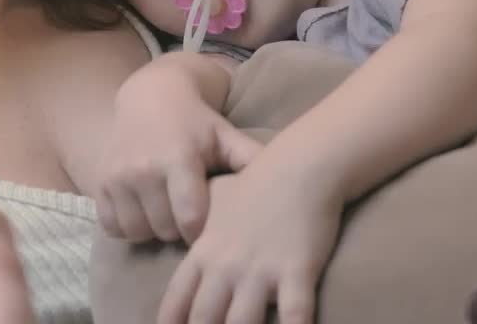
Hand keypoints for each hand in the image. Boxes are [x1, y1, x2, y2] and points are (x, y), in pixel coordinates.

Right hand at [97, 59, 261, 243]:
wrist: (150, 96)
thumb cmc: (197, 122)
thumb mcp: (226, 136)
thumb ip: (252, 159)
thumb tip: (294, 181)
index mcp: (178, 158)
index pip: (191, 218)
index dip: (204, 231)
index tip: (211, 225)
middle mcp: (142, 168)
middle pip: (165, 230)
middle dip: (180, 230)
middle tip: (189, 216)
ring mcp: (117, 176)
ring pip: (138, 232)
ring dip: (153, 231)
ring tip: (167, 214)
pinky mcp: (98, 183)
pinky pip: (112, 227)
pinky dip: (128, 227)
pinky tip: (144, 212)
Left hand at [157, 162, 340, 323]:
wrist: (299, 167)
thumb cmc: (257, 185)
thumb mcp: (216, 205)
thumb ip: (200, 230)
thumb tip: (188, 244)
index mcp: (205, 252)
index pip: (177, 300)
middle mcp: (226, 266)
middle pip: (204, 320)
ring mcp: (260, 271)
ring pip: (242, 323)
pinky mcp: (296, 271)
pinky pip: (294, 314)